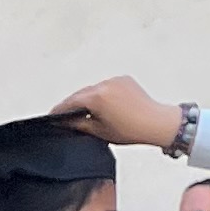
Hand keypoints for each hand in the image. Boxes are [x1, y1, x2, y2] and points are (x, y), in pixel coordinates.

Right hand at [55, 75, 185, 152]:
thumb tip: (66, 121)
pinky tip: (103, 105)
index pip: (71, 101)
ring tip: (85, 111)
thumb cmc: (132, 130)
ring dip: (88, 98)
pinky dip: (102, 93)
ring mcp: (115, 80)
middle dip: (73, 104)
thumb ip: (79, 124)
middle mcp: (105, 84)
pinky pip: (107, 85)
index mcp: (97, 96)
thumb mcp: (99, 131)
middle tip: (65, 115)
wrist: (156, 123)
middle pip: (82, 93)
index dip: (60, 110)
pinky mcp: (124, 79)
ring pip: (94, 88)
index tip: (52, 115)